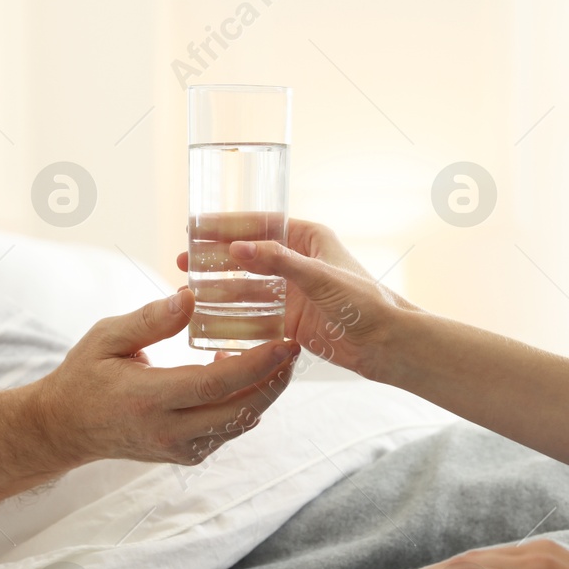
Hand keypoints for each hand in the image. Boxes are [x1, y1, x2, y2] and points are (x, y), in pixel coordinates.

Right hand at [35, 288, 298, 465]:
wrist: (66, 427)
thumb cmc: (84, 375)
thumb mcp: (106, 337)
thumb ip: (150, 320)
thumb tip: (191, 296)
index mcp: (148, 399)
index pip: (216, 383)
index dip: (257, 364)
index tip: (285, 343)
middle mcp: (168, 432)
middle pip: (239, 409)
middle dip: (274, 380)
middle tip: (294, 348)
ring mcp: (180, 449)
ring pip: (239, 423)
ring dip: (264, 392)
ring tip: (278, 358)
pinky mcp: (187, 456)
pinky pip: (227, 431)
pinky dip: (245, 404)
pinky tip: (248, 376)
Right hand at [178, 219, 416, 379]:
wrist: (386, 344)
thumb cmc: (365, 302)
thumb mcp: (320, 276)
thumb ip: (279, 262)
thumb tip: (237, 248)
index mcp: (308, 238)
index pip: (260, 224)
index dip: (226, 224)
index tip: (196, 226)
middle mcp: (297, 262)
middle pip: (247, 254)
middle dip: (215, 257)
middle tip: (182, 258)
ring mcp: (292, 292)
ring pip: (247, 286)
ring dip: (219, 287)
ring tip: (187, 289)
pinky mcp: (290, 320)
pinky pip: (254, 314)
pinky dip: (233, 315)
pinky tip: (208, 317)